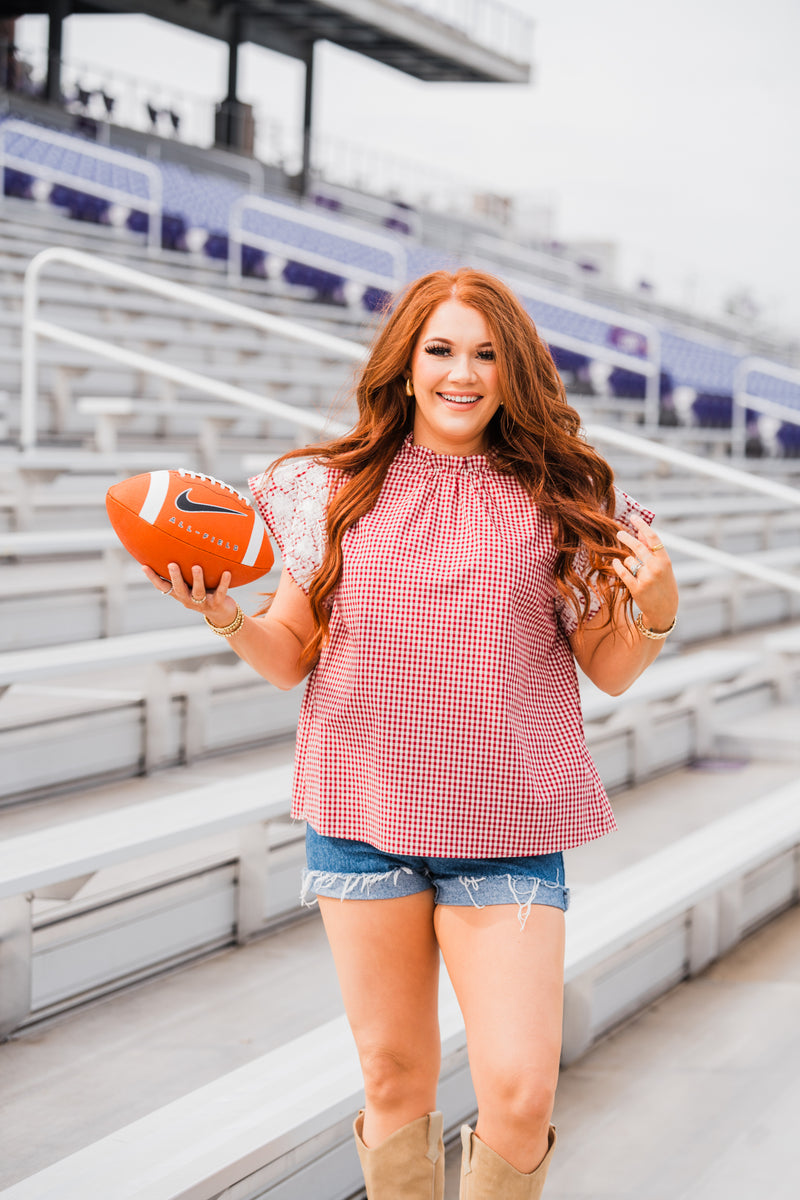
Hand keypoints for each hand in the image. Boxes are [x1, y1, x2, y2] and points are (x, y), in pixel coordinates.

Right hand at [141, 563, 238, 627]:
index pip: (163, 586)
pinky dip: (223, 583)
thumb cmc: (204, 594)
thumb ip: (184, 573)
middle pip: (179, 589)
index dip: (153, 578)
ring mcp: (202, 603)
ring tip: (196, 567)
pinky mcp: (217, 604)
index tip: (144, 566)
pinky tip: (226, 572)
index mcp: (180, 594)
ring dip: (197, 579)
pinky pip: (220, 593)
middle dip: (175, 577)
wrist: (222, 614)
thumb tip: (175, 548)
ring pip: (198, 592)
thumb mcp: (191, 585)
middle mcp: (188, 600)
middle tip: (172, 564)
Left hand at [612, 516, 677, 631]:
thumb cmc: (664, 585)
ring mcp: (646, 579)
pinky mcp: (636, 588)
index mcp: (665, 560)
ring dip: (628, 561)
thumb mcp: (663, 567)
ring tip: (634, 569)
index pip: (653, 538)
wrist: (664, 611)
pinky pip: (622, 572)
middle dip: (626, 537)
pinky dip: (618, 566)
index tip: (633, 517)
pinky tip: (616, 562)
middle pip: (637, 546)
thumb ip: (651, 550)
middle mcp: (656, 568)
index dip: (642, 526)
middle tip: (619, 532)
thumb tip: (639, 531)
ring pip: (629, 560)